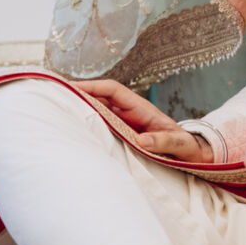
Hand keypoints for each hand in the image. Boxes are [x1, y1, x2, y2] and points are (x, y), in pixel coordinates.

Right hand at [68, 79, 213, 161]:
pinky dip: (87, 124)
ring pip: (97, 111)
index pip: (113, 90)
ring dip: (79, 109)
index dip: (93, 87)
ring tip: (55, 110)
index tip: (73, 88)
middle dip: (78, 94)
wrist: (192, 156)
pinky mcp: (121, 135)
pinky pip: (101, 126)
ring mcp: (124, 124)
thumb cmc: (186, 148)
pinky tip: (71, 129)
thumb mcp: (179, 145)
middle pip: (99, 98)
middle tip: (53, 95)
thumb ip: (163, 141)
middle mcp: (129, 113)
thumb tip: (142, 140)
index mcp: (141, 108)